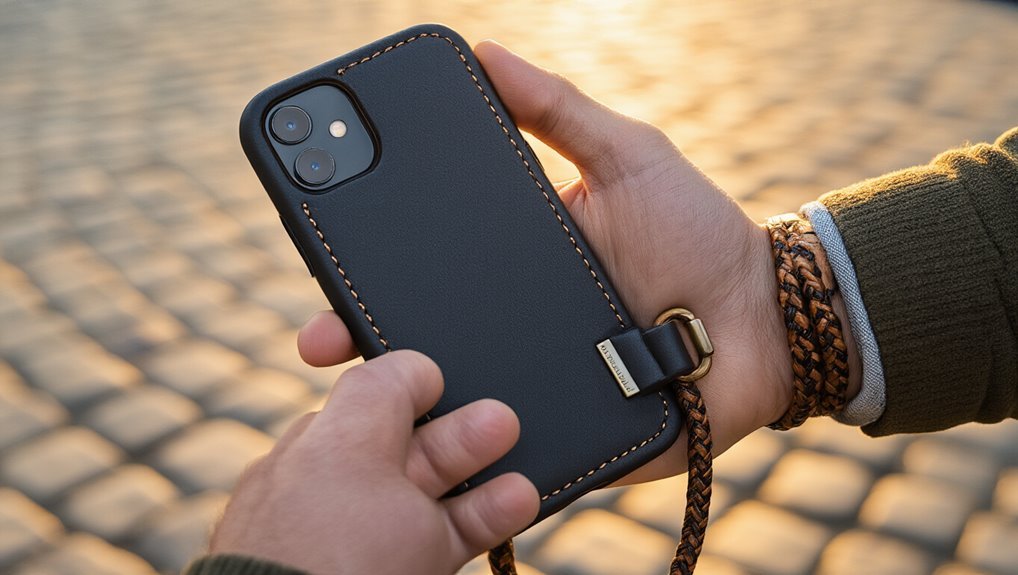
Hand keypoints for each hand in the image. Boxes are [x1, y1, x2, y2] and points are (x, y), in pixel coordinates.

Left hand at [209, 350, 538, 574]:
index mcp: (318, 446)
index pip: (371, 398)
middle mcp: (344, 489)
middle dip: (460, 422)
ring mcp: (377, 535)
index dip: (411, 382)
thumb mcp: (348, 442)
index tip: (444, 376)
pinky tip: (518, 498)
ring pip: (440, 488)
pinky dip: (490, 514)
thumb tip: (417, 366)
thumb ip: (383, 388)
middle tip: (502, 415)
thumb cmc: (322, 540)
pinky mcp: (409, 569)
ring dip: (482, 464)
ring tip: (517, 445)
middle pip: (415, 440)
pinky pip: (457, 531)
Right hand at [297, 41, 859, 484]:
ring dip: (403, 408)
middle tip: (320, 344)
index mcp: (514, 265)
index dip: (371, 266)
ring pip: (451, 405)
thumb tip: (486, 50)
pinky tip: (431, 452)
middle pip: (421, 343)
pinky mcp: (566, 437)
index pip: (428, 268)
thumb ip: (561, 109)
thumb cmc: (699, 234)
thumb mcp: (628, 156)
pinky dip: (468, 454)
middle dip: (362, 346)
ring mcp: (535, 384)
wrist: (765, 322)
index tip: (324, 254)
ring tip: (364, 405)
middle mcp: (512, 327)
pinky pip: (507, 452)